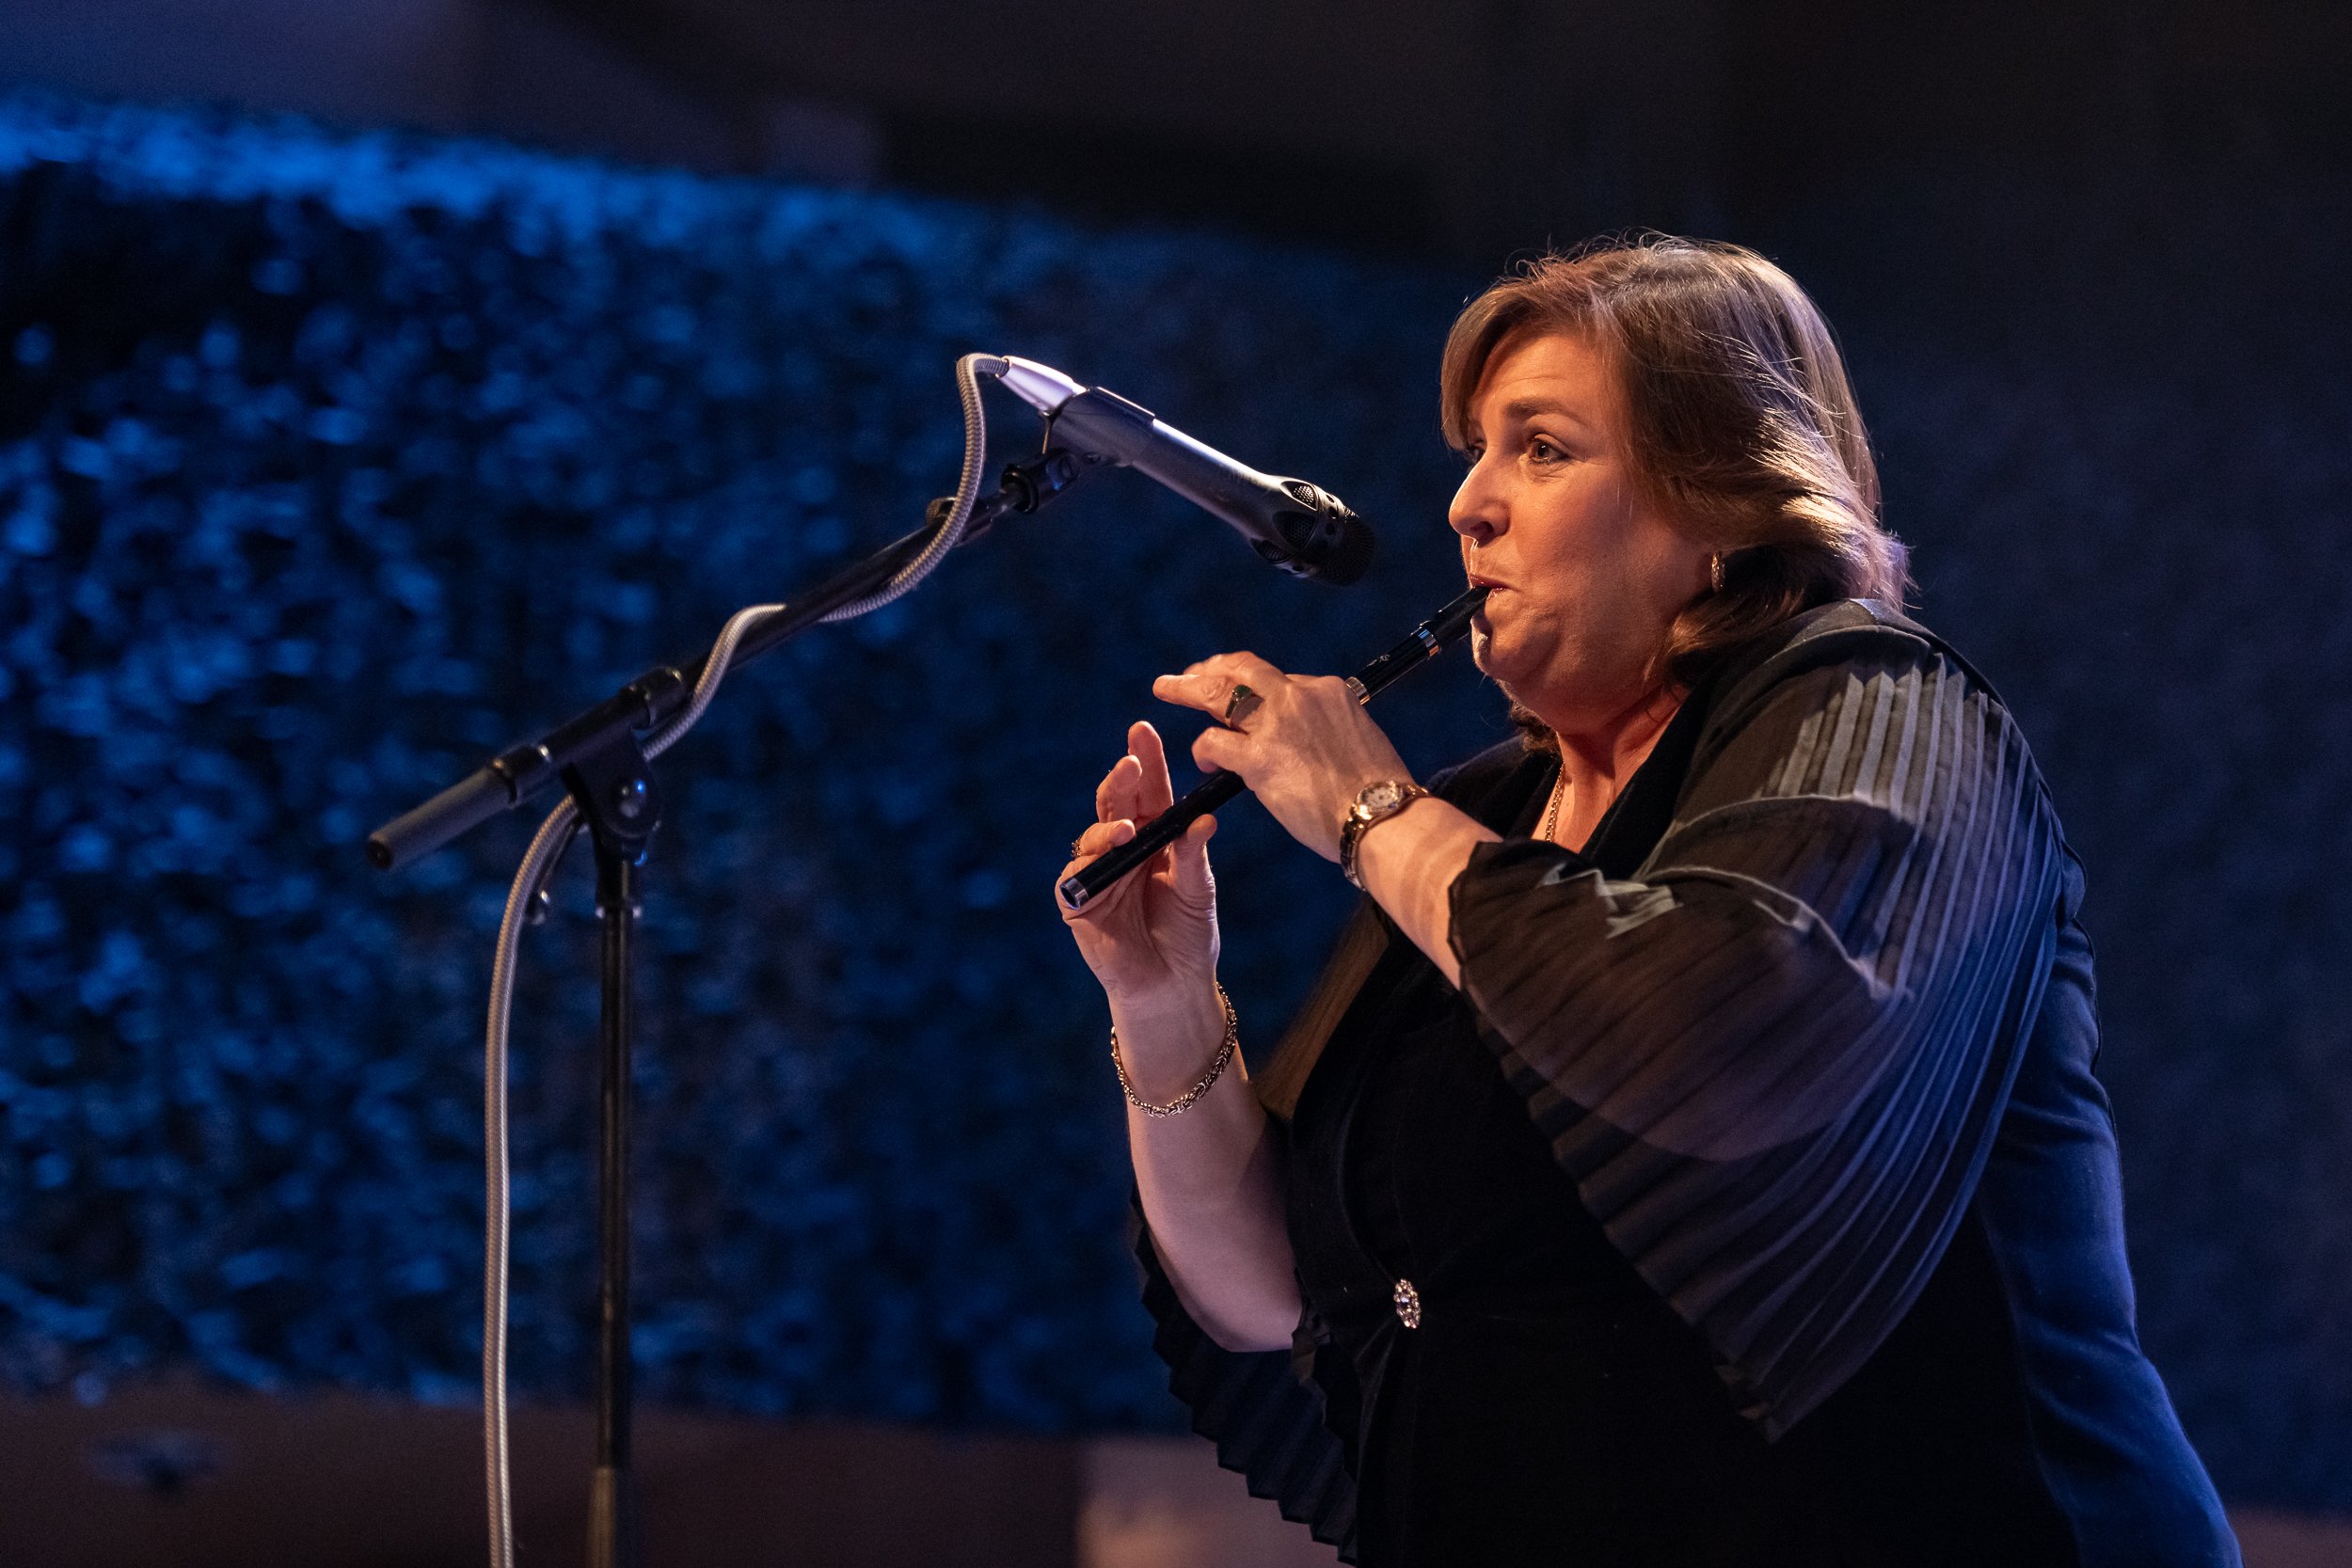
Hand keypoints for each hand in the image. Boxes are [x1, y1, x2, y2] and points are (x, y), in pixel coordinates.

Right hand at [1056, 720, 1221, 1014]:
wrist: (1173, 986)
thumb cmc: (1189, 935)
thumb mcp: (1199, 889)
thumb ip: (1194, 855)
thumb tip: (1202, 819)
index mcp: (1155, 835)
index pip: (1149, 790)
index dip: (1146, 761)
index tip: (1143, 731)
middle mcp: (1124, 846)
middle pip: (1117, 802)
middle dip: (1122, 779)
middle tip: (1132, 761)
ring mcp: (1099, 872)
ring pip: (1094, 834)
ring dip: (1109, 825)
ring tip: (1128, 828)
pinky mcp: (1079, 902)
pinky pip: (1075, 875)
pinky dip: (1089, 863)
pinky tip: (1105, 855)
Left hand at [1152, 652, 1413, 861]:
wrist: (1384, 817)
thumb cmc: (1379, 794)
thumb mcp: (1360, 742)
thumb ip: (1328, 732)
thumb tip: (1309, 744)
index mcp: (1329, 691)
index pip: (1281, 680)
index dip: (1257, 689)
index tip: (1244, 696)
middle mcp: (1300, 697)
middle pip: (1245, 669)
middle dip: (1214, 667)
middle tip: (1192, 673)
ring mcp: (1277, 724)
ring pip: (1219, 692)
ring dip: (1188, 688)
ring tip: (1166, 688)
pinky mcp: (1259, 757)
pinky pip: (1214, 741)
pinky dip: (1203, 748)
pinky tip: (1203, 760)